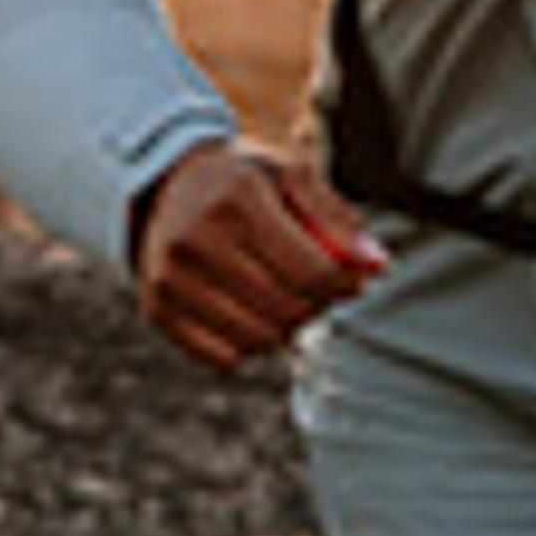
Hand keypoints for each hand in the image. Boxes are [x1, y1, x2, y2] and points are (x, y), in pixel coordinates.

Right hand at [134, 138, 389, 373]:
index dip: (346, 285)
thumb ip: (338, 220)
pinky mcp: (157, 310)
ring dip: (286, 329)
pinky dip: (249, 345)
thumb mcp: (291, 178)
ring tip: (286, 300)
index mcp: (237, 199)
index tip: (353, 281)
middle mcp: (197, 240)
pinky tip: (251, 315)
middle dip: (318, 306)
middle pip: (288, 309)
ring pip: (259, 340)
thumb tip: (379, 267)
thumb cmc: (242, 182)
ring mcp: (171, 279)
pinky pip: (224, 358)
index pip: (312, 271)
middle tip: (319, 289)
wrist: (163, 186)